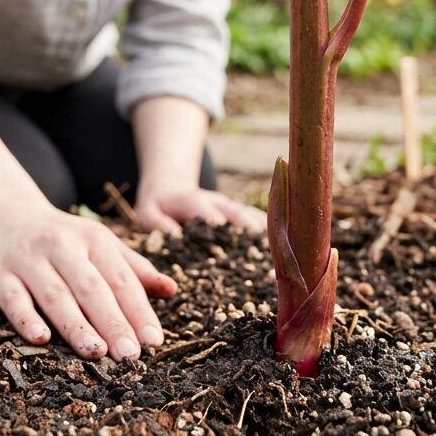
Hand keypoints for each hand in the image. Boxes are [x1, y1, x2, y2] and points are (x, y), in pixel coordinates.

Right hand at [0, 203, 176, 360]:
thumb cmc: (64, 240)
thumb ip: (134, 268)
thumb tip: (172, 290)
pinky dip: (26, 318)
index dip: (138, 310)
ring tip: (96, 352)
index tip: (154, 341)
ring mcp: (29, 259)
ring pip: (56, 295)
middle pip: (91, 288)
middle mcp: (62, 246)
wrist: (7, 217)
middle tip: (130, 356)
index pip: (121, 278)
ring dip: (76, 325)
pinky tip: (41, 339)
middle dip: (112, 322)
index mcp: (93, 239)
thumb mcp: (101, 244)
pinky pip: (13, 298)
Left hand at [135, 184, 266, 236]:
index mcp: (193, 202)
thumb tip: (173, 233)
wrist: (171, 191)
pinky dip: (271, 229)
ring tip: (278, 244)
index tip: (220, 225)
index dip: (212, 216)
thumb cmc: (157, 208)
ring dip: (262, 228)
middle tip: (257, 239)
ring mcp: (231, 208)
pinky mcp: (240, 214)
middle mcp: (217, 203)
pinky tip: (287, 243)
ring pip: (250, 216)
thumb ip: (157, 222)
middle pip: (234, 211)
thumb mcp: (148, 212)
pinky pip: (258, 220)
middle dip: (245, 223)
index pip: (204, 208)